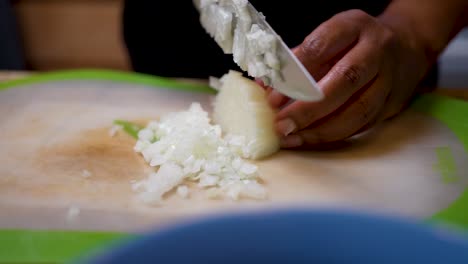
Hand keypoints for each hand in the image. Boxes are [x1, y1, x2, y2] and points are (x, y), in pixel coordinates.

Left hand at [268, 9, 429, 147]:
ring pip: (358, 110)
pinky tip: (310, 140)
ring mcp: (389, 79)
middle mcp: (376, 50)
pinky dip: (334, 136)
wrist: (408, 45)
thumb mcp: (329, 36)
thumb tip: (265, 87)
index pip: (320, 47)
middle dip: (309, 108)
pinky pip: (363, 125)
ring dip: (321, 130)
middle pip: (344, 81)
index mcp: (354, 26)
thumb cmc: (355, 41)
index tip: (272, 97)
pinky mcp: (393, 104)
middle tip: (281, 125)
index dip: (294, 74)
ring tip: (292, 138)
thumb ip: (298, 59)